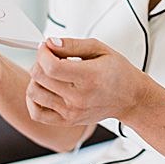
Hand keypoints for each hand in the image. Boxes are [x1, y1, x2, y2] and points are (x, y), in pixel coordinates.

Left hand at [25, 36, 145, 125]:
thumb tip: (50, 43)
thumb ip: (73, 45)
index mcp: (89, 77)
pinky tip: (43, 90)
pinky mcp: (67, 120)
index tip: (46, 48)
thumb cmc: (119, 73)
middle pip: (39, 77)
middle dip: (39, 62)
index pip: (51, 66)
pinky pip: (37, 113)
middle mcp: (79, 97)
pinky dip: (33, 100)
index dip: (42, 53)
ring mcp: (72, 111)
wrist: (131, 98)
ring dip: (36, 79)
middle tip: (50, 58)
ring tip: (50, 74)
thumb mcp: (101, 49)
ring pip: (34, 93)